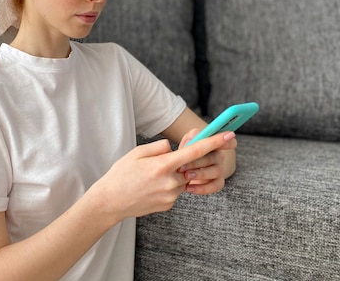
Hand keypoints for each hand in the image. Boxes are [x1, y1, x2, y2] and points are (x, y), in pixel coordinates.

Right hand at [89, 131, 236, 222]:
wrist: (110, 202)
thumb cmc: (121, 174)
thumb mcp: (137, 152)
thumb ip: (159, 147)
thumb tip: (173, 147)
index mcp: (162, 165)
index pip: (195, 152)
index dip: (214, 142)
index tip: (229, 135)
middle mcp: (170, 182)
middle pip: (190, 166)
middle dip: (186, 160)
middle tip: (168, 157)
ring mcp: (170, 196)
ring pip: (183, 179)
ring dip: (174, 173)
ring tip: (149, 176)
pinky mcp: (168, 205)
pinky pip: (175, 190)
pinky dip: (168, 184)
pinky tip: (149, 186)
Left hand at [177, 129, 236, 194]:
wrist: (182, 173)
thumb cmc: (184, 155)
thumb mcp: (185, 145)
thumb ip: (189, 139)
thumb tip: (191, 141)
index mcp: (213, 144)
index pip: (227, 141)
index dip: (227, 141)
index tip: (227, 137)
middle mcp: (219, 156)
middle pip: (213, 157)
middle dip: (197, 162)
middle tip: (182, 166)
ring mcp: (220, 169)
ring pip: (216, 171)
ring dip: (200, 174)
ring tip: (186, 176)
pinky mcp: (218, 182)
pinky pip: (215, 186)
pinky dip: (202, 188)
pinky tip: (189, 188)